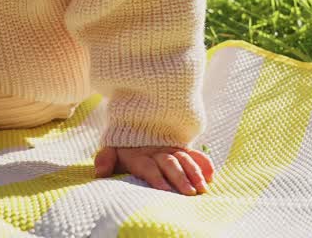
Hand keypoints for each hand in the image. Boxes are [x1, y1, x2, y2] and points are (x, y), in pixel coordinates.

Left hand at [94, 145, 213, 195]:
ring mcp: (170, 148)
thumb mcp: (111, 149)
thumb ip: (105, 159)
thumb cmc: (123, 144)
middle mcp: (156, 151)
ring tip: (203, 188)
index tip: (164, 190)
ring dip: (195, 173)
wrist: (136, 118)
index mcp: (139, 154)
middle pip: (169, 164)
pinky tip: (211, 175)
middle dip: (180, 178)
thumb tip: (100, 172)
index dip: (156, 177)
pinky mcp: (181, 147)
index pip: (148, 166)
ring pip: (184, 159)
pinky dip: (203, 162)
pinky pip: (194, 153)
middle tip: (190, 193)